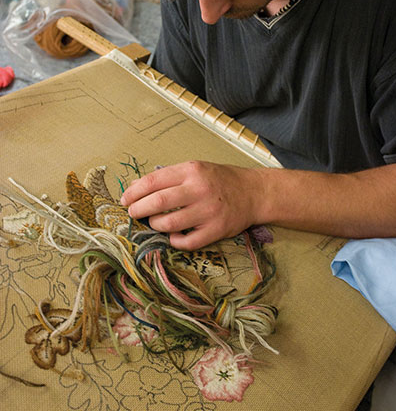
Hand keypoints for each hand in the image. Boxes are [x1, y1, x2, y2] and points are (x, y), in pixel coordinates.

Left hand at [120, 161, 266, 249]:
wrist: (254, 193)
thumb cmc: (220, 180)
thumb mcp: (195, 168)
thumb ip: (168, 176)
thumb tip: (135, 186)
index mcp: (192, 171)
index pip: (153, 181)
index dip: (134, 192)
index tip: (126, 199)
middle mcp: (200, 189)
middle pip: (158, 203)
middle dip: (138, 210)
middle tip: (133, 213)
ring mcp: (208, 211)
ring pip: (169, 224)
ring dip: (155, 225)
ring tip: (155, 222)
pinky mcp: (216, 230)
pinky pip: (186, 242)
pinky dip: (174, 241)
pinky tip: (173, 235)